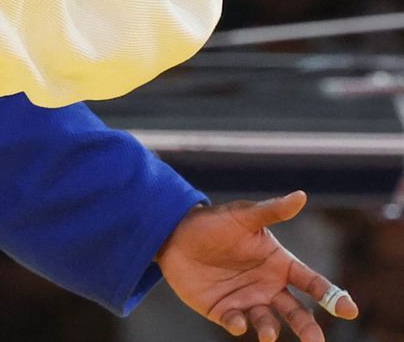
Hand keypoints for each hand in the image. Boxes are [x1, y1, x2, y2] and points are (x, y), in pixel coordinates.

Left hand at [156, 192, 358, 341]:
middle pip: (296, 311)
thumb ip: (272, 211)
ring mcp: (247, 300)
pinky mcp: (223, 310)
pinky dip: (238, 325)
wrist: (174, 235)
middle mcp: (268, 287)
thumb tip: (300, 196)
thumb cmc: (213, 224)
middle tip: (316, 341)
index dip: (332, 296)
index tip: (349, 309)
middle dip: (307, 327)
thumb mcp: (243, 216)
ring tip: (269, 335)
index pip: (312, 282)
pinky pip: (236, 322)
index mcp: (279, 265)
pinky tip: (237, 322)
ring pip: (268, 322)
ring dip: (270, 330)